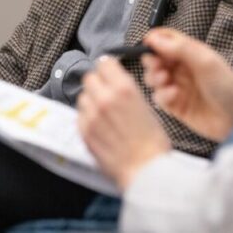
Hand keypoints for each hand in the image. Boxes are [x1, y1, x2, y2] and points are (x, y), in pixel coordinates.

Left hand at [77, 57, 170, 189]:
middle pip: (89, 77)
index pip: (104, 63)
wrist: (145, 169)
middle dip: (97, 83)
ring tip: (103, 112)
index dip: (108, 68)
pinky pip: (79, 115)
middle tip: (106, 92)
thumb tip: (114, 80)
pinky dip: (87, 117)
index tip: (110, 72)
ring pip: (82, 96)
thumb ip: (126, 90)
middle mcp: (104, 99)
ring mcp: (91, 116)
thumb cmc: (152, 141)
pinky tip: (100, 126)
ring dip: (90, 100)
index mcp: (124, 88)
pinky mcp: (84, 132)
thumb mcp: (146, 106)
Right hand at [142, 29, 232, 141]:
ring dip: (154, 78)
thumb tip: (156, 38)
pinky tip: (174, 95)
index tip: (147, 44)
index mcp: (192, 53)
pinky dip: (162, 96)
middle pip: (157, 59)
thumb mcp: (206, 62)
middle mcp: (184, 69)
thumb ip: (180, 48)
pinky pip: (159, 98)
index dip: (155, 40)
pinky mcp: (177, 106)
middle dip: (152, 61)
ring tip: (164, 80)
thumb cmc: (229, 88)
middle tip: (157, 66)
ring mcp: (180, 87)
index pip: (167, 40)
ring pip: (155, 79)